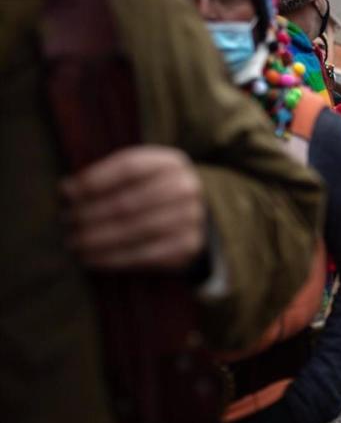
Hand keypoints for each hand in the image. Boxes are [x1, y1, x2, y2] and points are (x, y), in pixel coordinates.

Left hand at [61, 147, 205, 270]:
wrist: (191, 217)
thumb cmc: (150, 192)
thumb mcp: (136, 175)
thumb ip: (106, 178)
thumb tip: (68, 191)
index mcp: (171, 163)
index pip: (129, 168)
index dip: (95, 180)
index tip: (66, 192)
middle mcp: (187, 187)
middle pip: (129, 202)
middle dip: (91, 214)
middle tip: (66, 222)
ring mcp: (192, 217)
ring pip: (135, 230)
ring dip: (98, 239)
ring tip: (74, 243)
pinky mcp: (189, 245)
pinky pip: (145, 254)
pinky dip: (114, 259)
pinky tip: (92, 259)